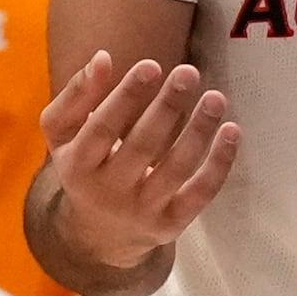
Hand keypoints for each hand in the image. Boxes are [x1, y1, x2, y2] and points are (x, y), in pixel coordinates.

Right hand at [39, 52, 239, 270]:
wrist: (96, 237)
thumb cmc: (85, 166)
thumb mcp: (65, 135)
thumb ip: (77, 96)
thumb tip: (102, 58)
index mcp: (77, 165)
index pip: (101, 129)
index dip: (126, 97)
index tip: (151, 65)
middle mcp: (107, 192)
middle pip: (142, 146)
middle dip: (167, 107)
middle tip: (189, 72)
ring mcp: (141, 211)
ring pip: (176, 168)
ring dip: (199, 130)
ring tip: (216, 97)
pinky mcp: (171, 224)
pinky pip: (200, 194)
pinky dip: (219, 163)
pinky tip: (232, 130)